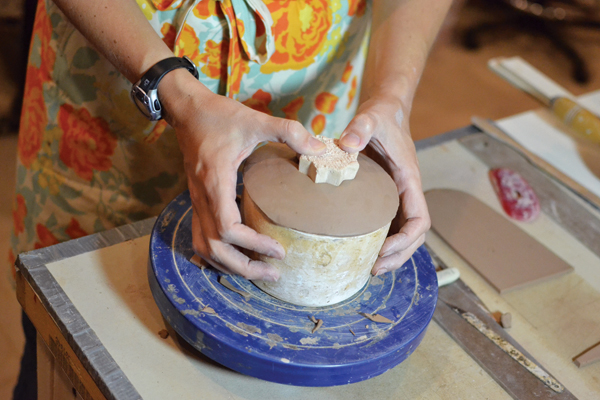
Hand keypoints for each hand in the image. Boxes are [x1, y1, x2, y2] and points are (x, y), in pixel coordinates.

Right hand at [159, 70, 325, 280]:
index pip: (229, 229)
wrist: (187, 110)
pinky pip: (200, 237)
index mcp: (216, 182)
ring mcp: (196, 201)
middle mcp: (202, 198)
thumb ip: (288, 131)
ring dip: (228, 264)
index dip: (254, 245)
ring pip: (204, 247)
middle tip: (273, 274)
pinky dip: (216, 254)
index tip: (280, 250)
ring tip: (256, 270)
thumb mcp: (255, 120)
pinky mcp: (197, 200)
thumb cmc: (219, 116)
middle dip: (243, 266)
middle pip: (215, 248)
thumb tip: (319, 147)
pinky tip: (235, 257)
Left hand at [338, 94, 430, 275]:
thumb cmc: (381, 115)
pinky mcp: (384, 195)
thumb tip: (345, 144)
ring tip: (367, 268)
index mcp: (409, 180)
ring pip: (401, 233)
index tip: (383, 250)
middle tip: (373, 270)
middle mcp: (406, 192)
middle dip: (398, 256)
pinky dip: (378, 240)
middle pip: (413, 236)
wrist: (385, 111)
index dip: (406, 240)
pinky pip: (387, 224)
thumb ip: (361, 127)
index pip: (420, 220)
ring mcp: (396, 196)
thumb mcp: (371, 117)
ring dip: (390, 253)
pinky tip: (360, 249)